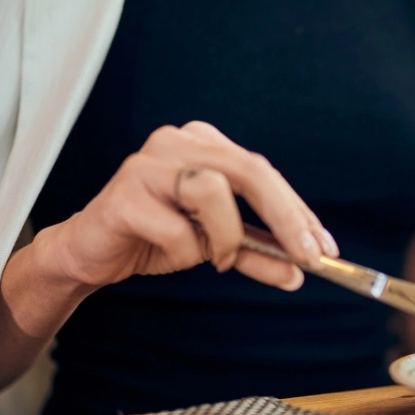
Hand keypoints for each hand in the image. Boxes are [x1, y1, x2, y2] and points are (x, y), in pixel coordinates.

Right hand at [45, 121, 337, 290]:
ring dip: (226, 237)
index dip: (299, 211)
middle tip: (307, 258)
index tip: (325, 247)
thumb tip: (299, 272)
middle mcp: (178, 142)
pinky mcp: (125, 194)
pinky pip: (176, 228)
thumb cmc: (155, 238)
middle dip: (286, 218)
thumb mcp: (217, 247)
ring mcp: (149, 164)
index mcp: (205, 145)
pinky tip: (172, 255)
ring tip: (216, 259)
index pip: (265, 172)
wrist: (90, 253)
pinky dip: (186, 252)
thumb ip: (257, 254)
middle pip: (250, 170)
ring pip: (214, 191)